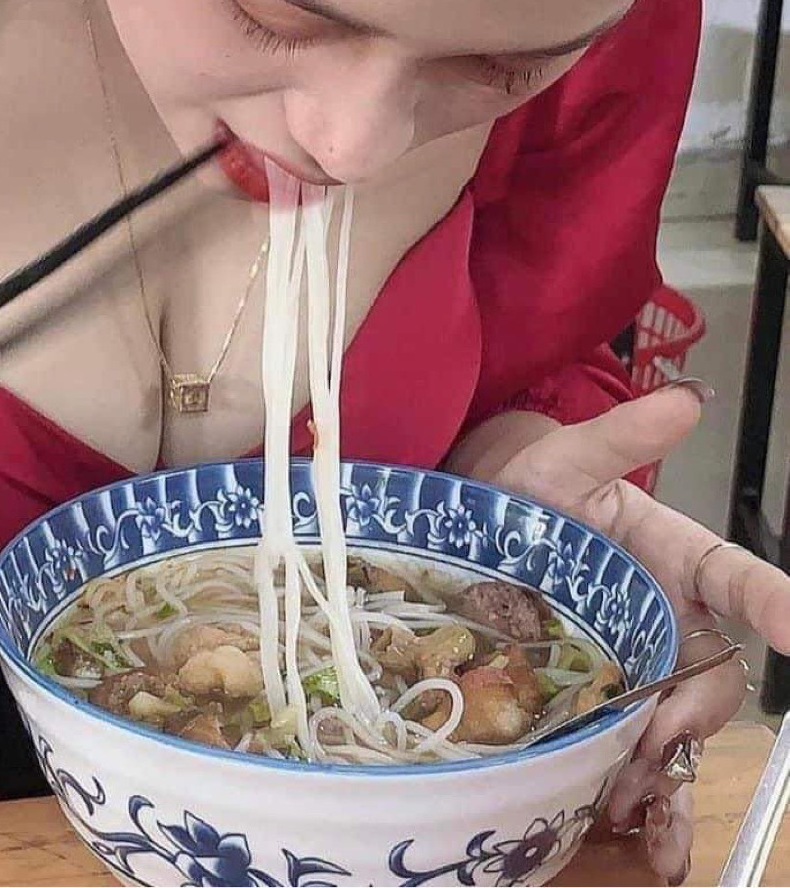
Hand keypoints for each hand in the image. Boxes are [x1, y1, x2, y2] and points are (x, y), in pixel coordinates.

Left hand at [471, 386, 789, 884]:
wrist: (467, 520)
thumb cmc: (528, 484)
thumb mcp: (565, 456)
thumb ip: (621, 435)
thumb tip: (686, 397)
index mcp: (677, 556)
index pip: (743, 582)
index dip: (778, 605)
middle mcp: (667, 615)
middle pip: (714, 676)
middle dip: (695, 709)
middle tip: (656, 729)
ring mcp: (634, 660)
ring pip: (680, 727)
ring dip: (667, 771)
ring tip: (636, 805)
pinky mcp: (596, 696)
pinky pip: (636, 754)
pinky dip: (642, 794)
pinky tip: (631, 829)